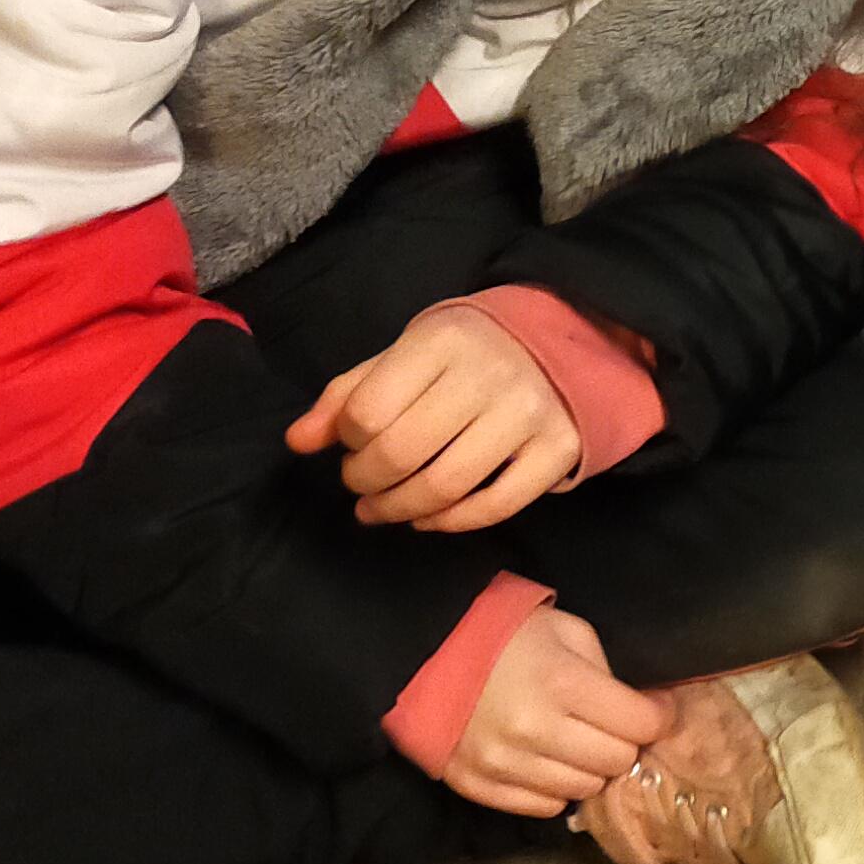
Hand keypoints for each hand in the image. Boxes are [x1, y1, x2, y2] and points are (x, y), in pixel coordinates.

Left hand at [287, 305, 580, 530]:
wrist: (565, 343)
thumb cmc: (469, 352)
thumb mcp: (407, 354)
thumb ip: (350, 393)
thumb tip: (298, 441)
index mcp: (444, 341)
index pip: (369, 410)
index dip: (345, 439)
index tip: (349, 443)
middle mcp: (490, 375)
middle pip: (401, 452)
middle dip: (365, 481)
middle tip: (359, 485)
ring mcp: (529, 415)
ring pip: (446, 485)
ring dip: (399, 509)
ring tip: (381, 509)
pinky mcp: (559, 450)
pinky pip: (497, 505)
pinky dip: (452, 522)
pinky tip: (427, 519)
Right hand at [444, 605, 672, 816]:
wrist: (424, 653)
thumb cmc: (506, 635)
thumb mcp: (568, 631)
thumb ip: (608, 673)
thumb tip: (645, 712)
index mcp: (561, 683)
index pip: (639, 724)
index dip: (657, 718)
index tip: (655, 712)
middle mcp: (534, 730)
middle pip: (615, 762)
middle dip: (624, 744)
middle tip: (612, 728)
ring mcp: (503, 763)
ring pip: (583, 790)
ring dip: (589, 769)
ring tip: (576, 743)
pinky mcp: (479, 786)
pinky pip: (543, 808)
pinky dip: (554, 788)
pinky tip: (547, 761)